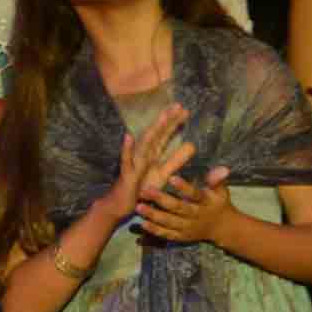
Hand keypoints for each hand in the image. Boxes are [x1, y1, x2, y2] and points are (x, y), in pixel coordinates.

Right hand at [96, 103, 194, 220]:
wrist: (120, 204)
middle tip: (178, 106)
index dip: (174, 123)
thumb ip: (176, 160)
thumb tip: (191, 144)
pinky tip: (128, 137)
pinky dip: (127, 149)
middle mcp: (143, 155)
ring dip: (152, 131)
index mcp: (153, 154)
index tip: (185, 110)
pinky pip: (126, 161)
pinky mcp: (126, 174)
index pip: (164, 136)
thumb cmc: (141, 188)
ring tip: (162, 118)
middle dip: (167, 121)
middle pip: (157, 135)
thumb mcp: (163, 173)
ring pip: (144, 144)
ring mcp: (134, 163)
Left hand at [137, 163, 233, 245]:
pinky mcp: (182, 237)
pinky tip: (142, 224)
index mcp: (207, 202)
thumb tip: (222, 168)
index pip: (195, 194)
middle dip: (161, 200)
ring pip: (170, 222)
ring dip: (154, 215)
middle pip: (179, 208)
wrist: (223, 228)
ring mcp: (189, 228)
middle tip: (145, 191)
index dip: (184, 187)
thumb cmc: (218, 203)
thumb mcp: (221, 191)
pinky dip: (155, 230)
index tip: (171, 178)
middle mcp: (197, 216)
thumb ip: (216, 180)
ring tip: (138, 207)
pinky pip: (168, 234)